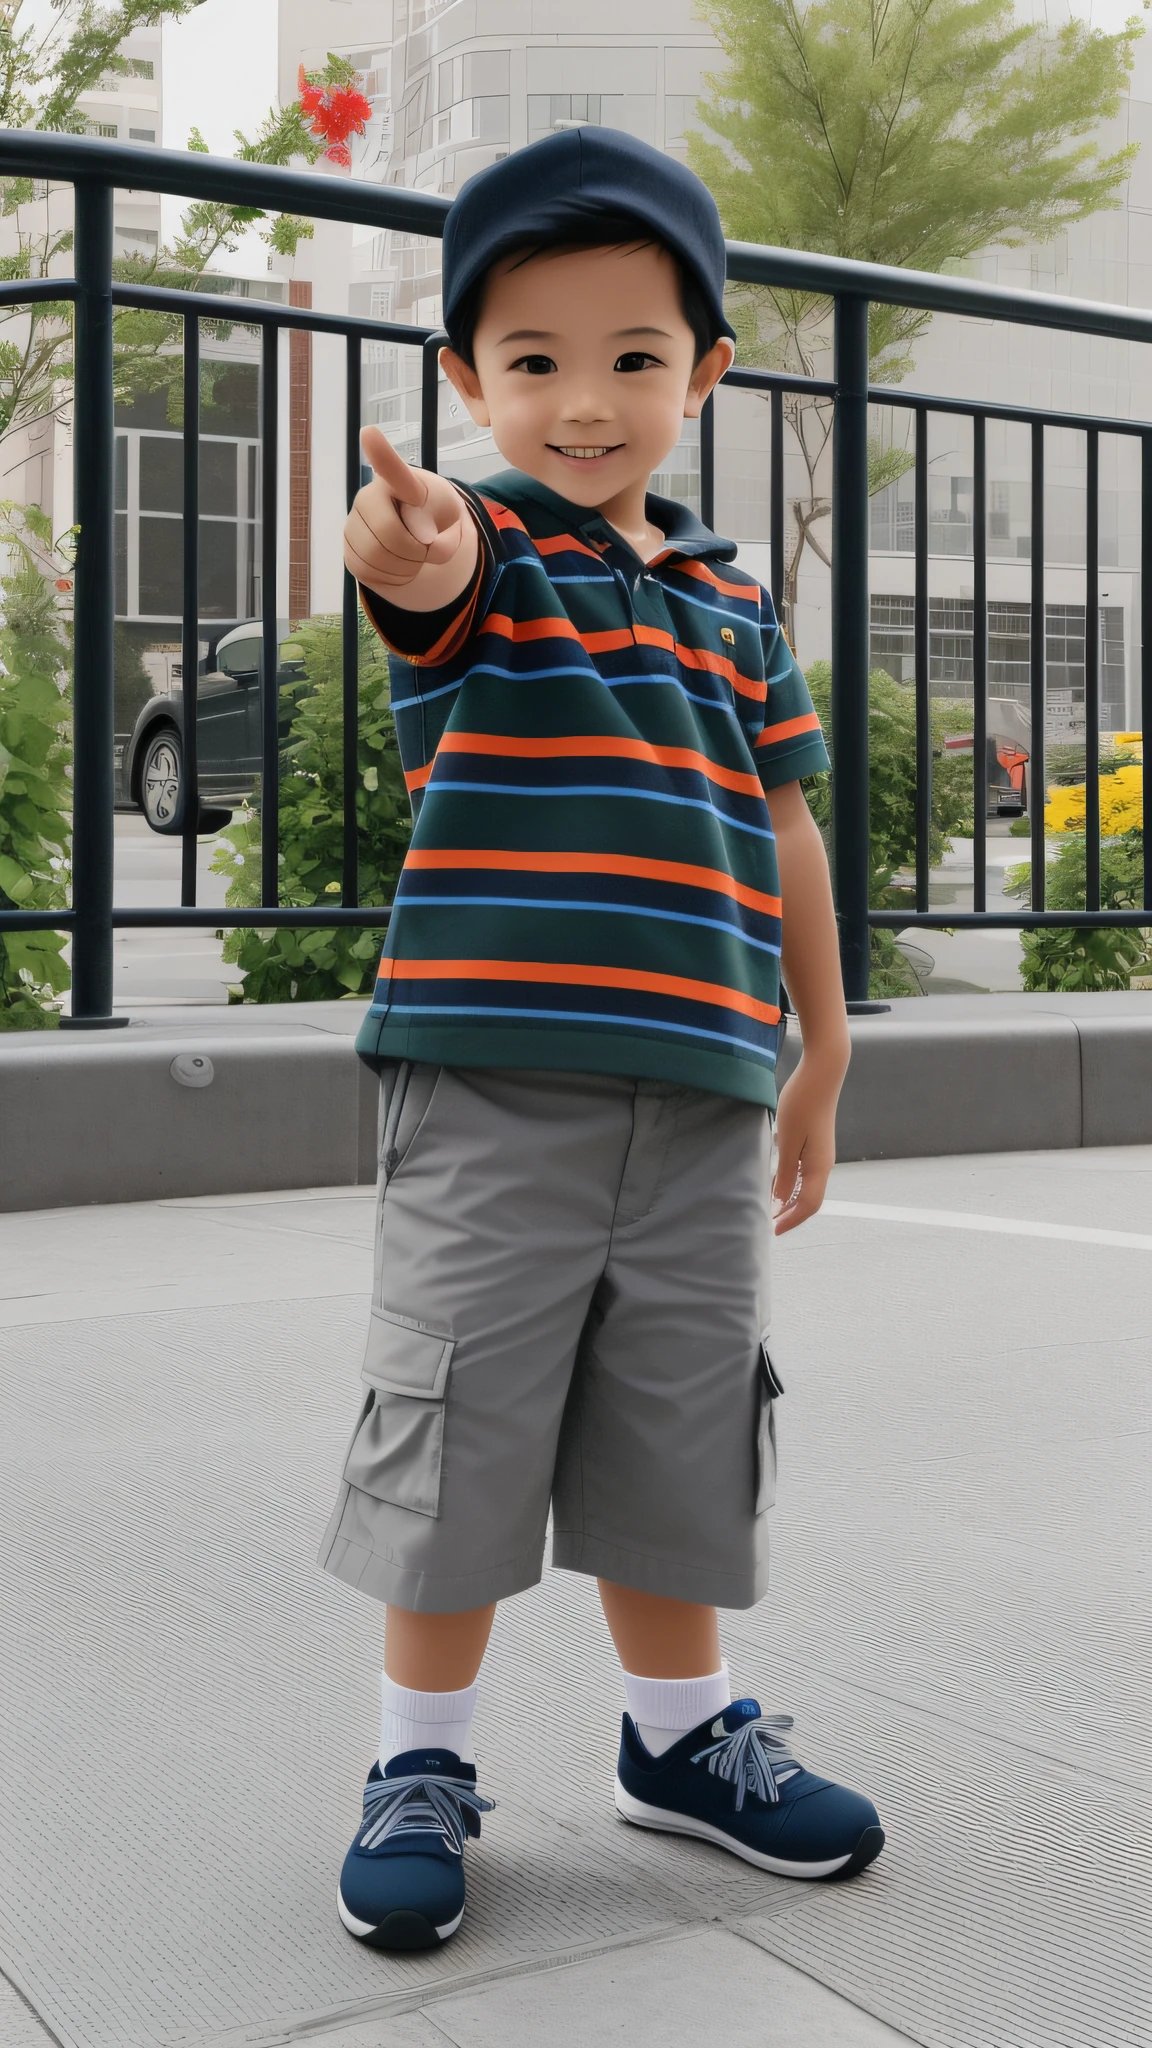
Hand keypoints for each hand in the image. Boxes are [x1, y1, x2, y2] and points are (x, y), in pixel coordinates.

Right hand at [343, 425, 468, 594]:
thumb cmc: (431, 512)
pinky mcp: (350, 552)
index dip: (380, 452)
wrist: (416, 536)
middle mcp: (367, 498)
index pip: (390, 467)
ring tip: (414, 555)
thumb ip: (438, 516)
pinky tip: (400, 564)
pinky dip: (395, 577)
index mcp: (396, 481)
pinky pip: (372, 574)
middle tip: (426, 546)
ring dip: (407, 566)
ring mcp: (353, 525)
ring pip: (378, 558)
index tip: (369, 433)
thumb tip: (421, 534)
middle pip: (387, 534)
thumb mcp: (446, 509)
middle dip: (415, 550)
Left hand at [771, 1054, 840, 1234]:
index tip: (772, 1231)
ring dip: (789, 1200)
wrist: (822, 1073)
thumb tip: (780, 1200)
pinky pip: (805, 1172)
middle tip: (769, 1223)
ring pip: (807, 1187)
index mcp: (819, 1167)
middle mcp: (824, 1164)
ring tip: (770, 1207)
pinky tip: (776, 1181)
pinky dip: (791, 1183)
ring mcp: (821, 1154)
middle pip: (809, 1200)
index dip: (790, 1220)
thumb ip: (785, 1171)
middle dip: (790, 1214)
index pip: (807, 1205)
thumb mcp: (788, 1140)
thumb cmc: (803, 1103)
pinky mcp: (816, 1143)